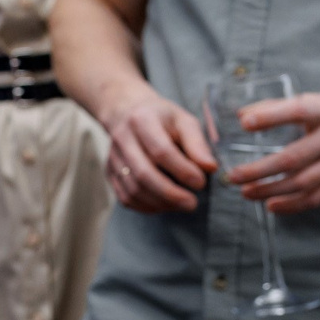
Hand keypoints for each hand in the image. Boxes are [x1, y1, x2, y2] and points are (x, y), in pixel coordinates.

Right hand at [98, 84, 216, 212]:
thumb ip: (197, 144)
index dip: (182, 170)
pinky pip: (126, 197)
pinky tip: (164, 205)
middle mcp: (123, 138)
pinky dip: (147, 207)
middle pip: (143, 174)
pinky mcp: (110, 173)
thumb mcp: (183, 120)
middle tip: (192, 203)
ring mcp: (113, 158)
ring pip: (133, 190)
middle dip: (170, 194)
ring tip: (181, 204)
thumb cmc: (161, 118)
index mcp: (143, 120)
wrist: (127, 112)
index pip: (161, 150)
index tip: (201, 183)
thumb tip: (210, 168)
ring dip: (160, 203)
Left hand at [226, 91, 319, 213]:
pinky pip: (317, 197)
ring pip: (302, 182)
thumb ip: (279, 109)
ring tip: (247, 193)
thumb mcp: (319, 103)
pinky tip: (272, 206)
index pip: (298, 111)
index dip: (271, 117)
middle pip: (294, 157)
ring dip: (271, 190)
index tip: (245, 123)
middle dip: (260, 170)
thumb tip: (242, 116)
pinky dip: (293, 205)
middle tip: (234, 176)